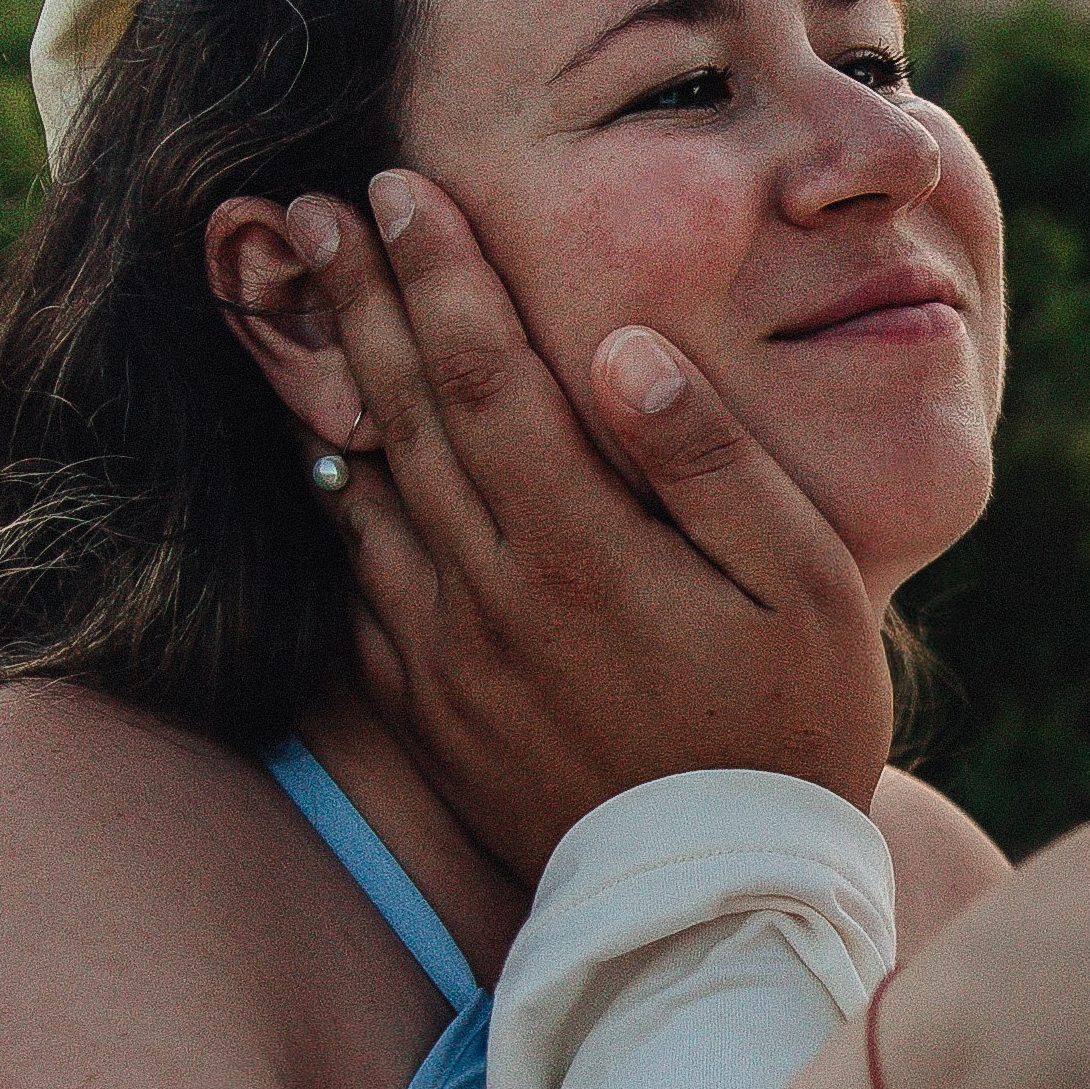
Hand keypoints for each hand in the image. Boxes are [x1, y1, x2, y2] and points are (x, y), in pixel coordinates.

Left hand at [286, 175, 892, 879]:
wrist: (721, 903)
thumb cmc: (791, 725)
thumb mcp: (803, 584)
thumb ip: (711, 459)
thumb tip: (623, 347)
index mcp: (582, 545)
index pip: (484, 373)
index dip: (435, 272)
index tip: (395, 185)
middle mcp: (491, 592)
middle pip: (402, 413)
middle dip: (353, 296)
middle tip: (299, 205)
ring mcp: (446, 656)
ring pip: (361, 491)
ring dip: (322, 383)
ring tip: (286, 298)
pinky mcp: (427, 710)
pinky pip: (358, 583)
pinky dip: (333, 501)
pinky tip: (323, 452)